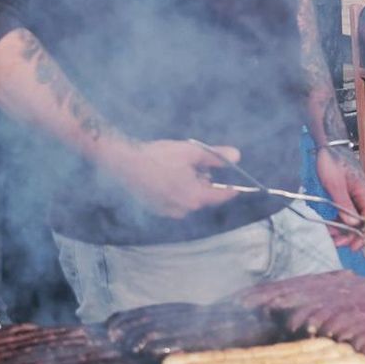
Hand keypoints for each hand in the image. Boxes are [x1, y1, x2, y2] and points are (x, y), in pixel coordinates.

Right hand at [98, 139, 240, 219]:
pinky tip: (167, 174)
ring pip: (188, 198)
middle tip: (197, 165)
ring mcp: (167, 211)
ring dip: (190, 185)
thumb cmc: (159, 157)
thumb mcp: (192, 152)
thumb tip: (237, 156)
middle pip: (203, 196)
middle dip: (204, 182)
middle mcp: (182, 210)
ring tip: (179, 167)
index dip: (231, 190)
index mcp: (195, 198)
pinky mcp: (155, 208)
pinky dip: (176, 190)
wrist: (125, 162)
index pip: (220, 196)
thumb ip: (216, 156)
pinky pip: (174, 200)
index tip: (239, 188)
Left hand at [315, 145, 364, 250]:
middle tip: (338, 244)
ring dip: (343, 229)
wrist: (326, 145)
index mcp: (364, 193)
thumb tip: (353, 224)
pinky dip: (338, 220)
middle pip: (361, 221)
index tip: (353, 246)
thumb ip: (344, 204)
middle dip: (351, 234)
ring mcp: (353, 196)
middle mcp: (361, 196)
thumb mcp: (335, 185)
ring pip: (352, 218)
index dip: (363, 234)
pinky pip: (344, 212)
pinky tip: (330, 227)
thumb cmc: (332, 162)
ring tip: (332, 237)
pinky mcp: (344, 195)